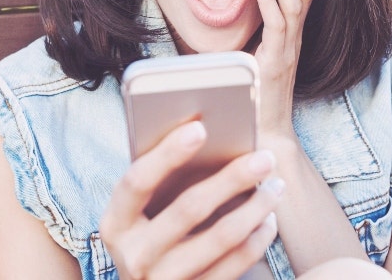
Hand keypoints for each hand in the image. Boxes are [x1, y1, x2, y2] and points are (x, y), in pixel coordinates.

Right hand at [100, 120, 283, 279]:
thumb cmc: (149, 237)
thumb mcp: (139, 215)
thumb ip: (159, 182)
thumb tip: (204, 132)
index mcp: (116, 224)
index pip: (137, 182)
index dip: (167, 154)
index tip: (200, 128)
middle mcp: (135, 256)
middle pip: (189, 208)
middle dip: (232, 178)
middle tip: (265, 157)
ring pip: (221, 237)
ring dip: (256, 207)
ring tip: (276, 185)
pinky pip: (236, 264)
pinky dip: (258, 238)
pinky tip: (268, 219)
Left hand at [252, 0, 318, 136]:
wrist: (265, 134)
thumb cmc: (258, 97)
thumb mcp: (258, 56)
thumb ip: (258, 33)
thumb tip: (244, 3)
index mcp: (293, 35)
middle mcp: (296, 39)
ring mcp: (288, 50)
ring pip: (294, 4)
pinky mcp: (276, 61)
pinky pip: (276, 25)